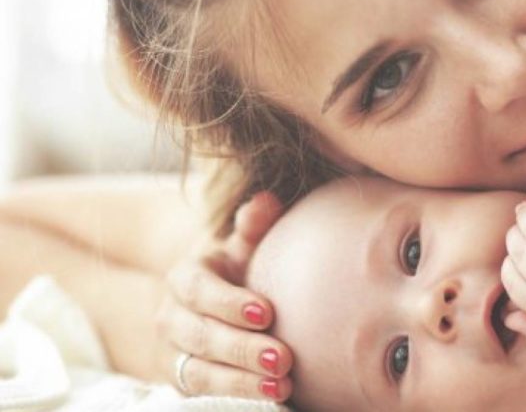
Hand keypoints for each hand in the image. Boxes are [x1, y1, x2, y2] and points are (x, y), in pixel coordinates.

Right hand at [155, 192, 292, 400]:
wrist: (210, 305)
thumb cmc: (237, 271)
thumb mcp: (242, 246)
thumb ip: (253, 226)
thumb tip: (266, 202)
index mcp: (185, 277)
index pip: (199, 290)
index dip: (229, 303)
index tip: (267, 312)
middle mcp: (171, 317)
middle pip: (201, 336)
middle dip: (242, 349)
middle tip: (285, 358)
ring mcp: (172, 354)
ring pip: (198, 373)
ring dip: (239, 383)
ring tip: (281, 387)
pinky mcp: (181, 383)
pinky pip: (201, 398)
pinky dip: (232, 401)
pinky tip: (268, 403)